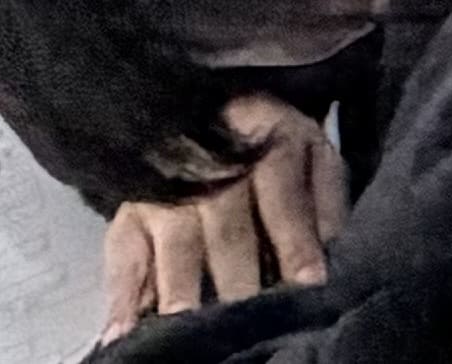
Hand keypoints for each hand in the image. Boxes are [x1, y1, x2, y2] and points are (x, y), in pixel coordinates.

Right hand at [102, 99, 341, 329]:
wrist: (208, 121)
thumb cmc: (273, 154)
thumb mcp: (312, 160)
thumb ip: (325, 204)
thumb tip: (329, 252)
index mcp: (268, 145)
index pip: (283, 198)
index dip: (295, 241)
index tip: (308, 283)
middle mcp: (213, 167)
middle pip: (227, 229)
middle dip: (237, 276)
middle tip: (243, 317)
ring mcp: (166, 192)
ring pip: (177, 247)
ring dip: (181, 289)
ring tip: (183, 325)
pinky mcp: (128, 216)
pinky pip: (123, 258)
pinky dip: (123, 296)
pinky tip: (125, 330)